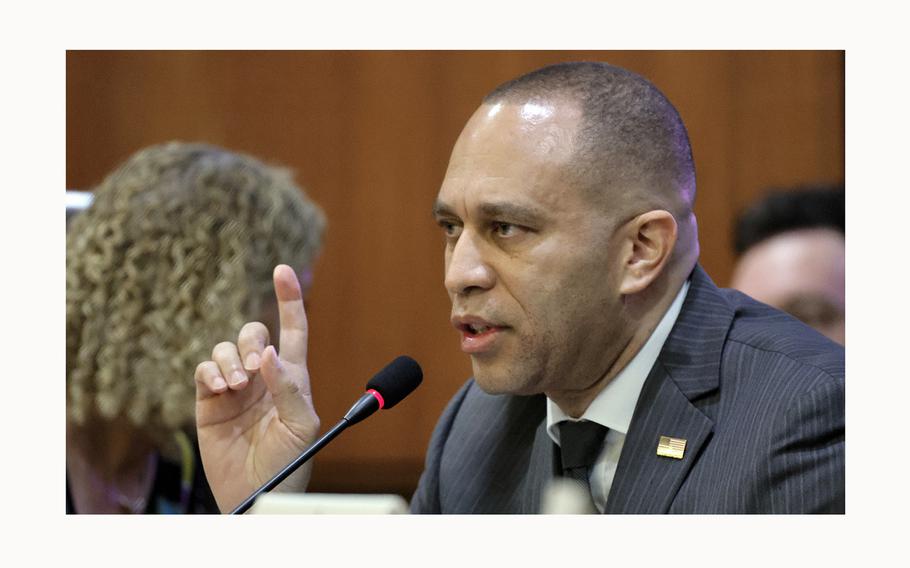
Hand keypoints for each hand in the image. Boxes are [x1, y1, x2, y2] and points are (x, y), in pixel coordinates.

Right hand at [194, 264, 319, 511]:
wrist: (255, 495)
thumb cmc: (288, 464)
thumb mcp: (301, 426)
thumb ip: (288, 388)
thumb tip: (269, 355)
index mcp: (291, 378)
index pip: (293, 331)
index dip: (289, 300)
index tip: (282, 270)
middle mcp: (262, 377)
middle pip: (253, 333)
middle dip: (250, 341)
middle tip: (251, 372)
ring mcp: (234, 388)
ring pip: (225, 349)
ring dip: (229, 360)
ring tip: (235, 387)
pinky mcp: (208, 401)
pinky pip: (204, 370)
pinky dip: (210, 372)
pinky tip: (219, 389)